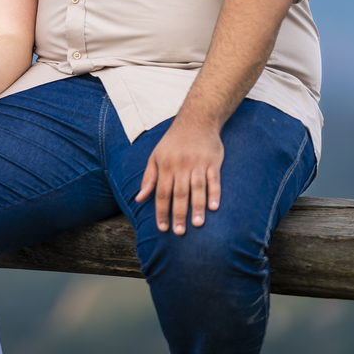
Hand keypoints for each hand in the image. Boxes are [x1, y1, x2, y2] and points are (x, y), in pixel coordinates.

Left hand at [134, 118, 223, 234]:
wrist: (196, 120)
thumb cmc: (173, 142)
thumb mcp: (155, 157)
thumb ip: (148, 179)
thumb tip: (139, 199)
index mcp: (165, 166)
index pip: (161, 193)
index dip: (161, 211)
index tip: (162, 228)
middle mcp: (181, 166)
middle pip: (179, 193)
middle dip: (178, 214)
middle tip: (179, 233)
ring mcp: (197, 164)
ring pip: (197, 188)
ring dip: (197, 207)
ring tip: (197, 224)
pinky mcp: (212, 162)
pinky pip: (214, 180)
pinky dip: (214, 193)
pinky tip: (214, 207)